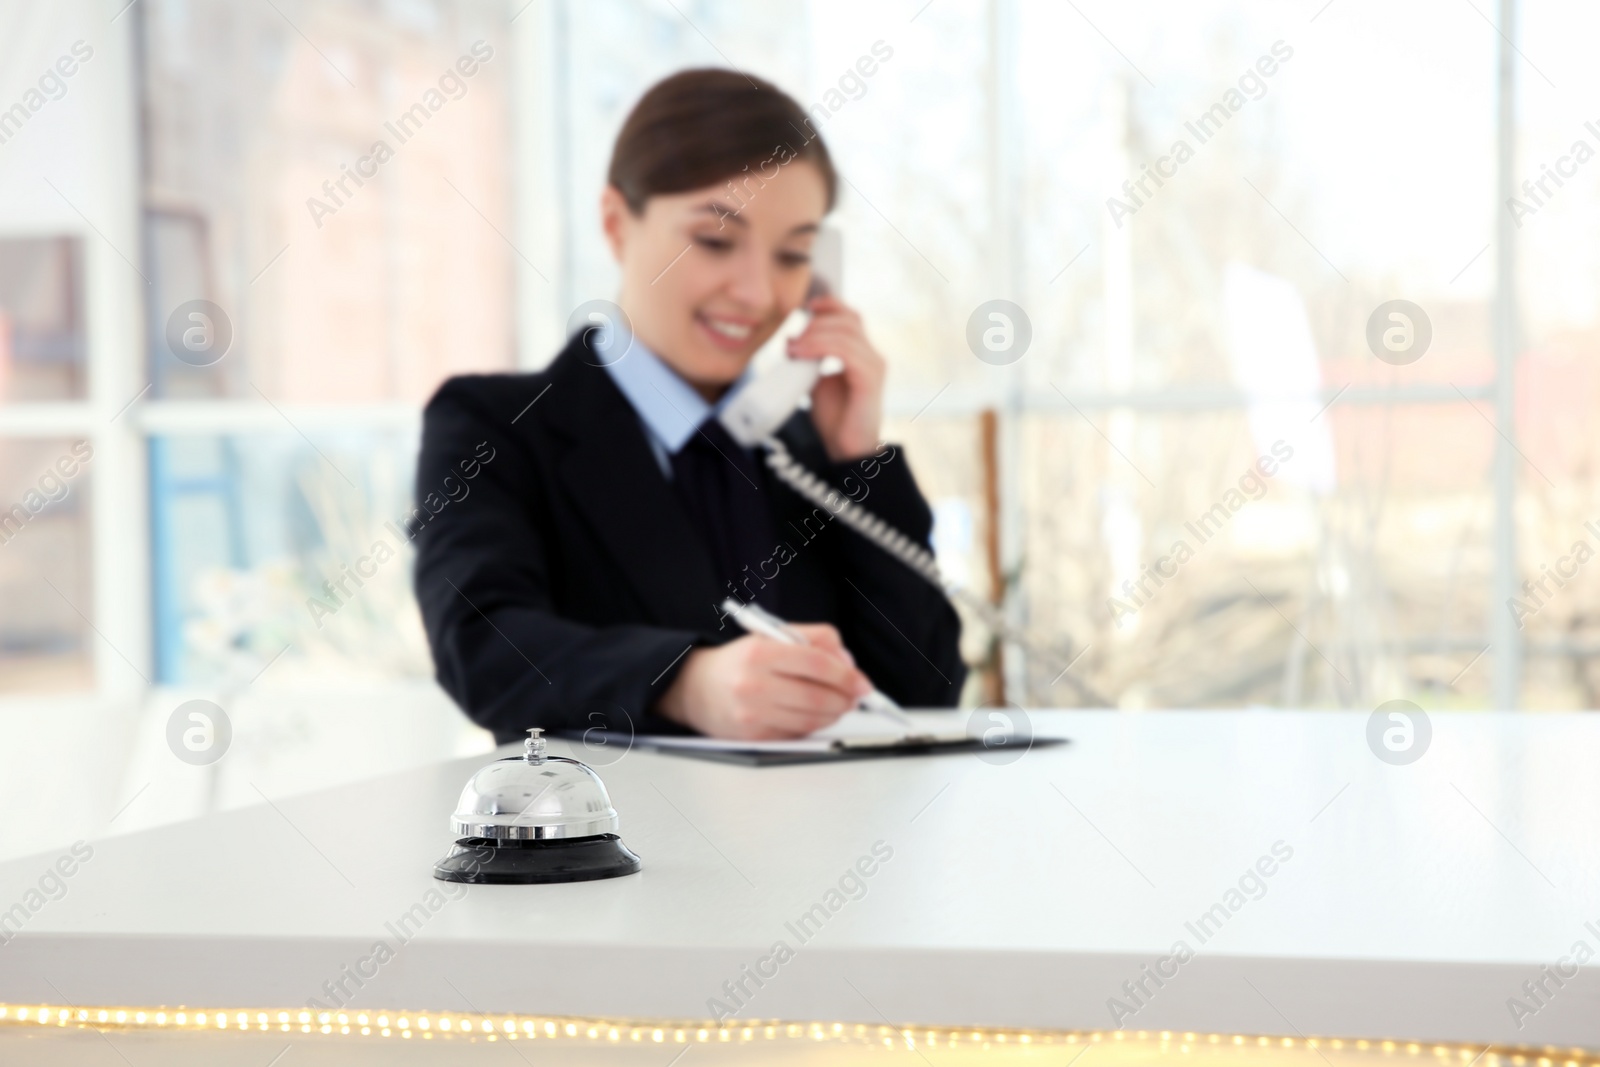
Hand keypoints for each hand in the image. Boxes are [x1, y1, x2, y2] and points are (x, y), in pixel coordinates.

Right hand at [656, 624, 872, 739]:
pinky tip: (816, 715)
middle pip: (818, 696)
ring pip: (811, 719)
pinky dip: (814, 725)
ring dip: (834, 714)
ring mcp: (752, 714)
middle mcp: (753, 683)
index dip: (847, 675)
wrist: (696, 688)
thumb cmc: (741, 661)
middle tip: (856, 696)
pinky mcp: (753, 737)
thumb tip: (849, 663)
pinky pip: (797, 734)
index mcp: (760, 651)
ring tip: (839, 705)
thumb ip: (814, 639)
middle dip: (846, 698)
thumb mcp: (772, 635)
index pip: (817, 663)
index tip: (863, 682)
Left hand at [787, 295, 884, 462]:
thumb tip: (791, 340)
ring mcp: (873, 367)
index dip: (829, 305)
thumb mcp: (818, 382)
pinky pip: (846, 351)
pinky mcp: (869, 380)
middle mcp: (872, 356)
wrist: (846, 450)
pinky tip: (802, 354)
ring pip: (845, 332)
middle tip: (791, 338)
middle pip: (848, 319)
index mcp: (862, 354)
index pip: (850, 317)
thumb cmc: (835, 420)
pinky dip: (820, 347)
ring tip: (792, 348)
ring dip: (813, 335)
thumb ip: (811, 360)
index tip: (802, 309)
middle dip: (816, 322)